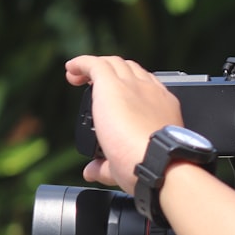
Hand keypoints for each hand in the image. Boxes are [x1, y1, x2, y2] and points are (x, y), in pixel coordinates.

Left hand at [65, 55, 183, 193]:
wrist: (159, 162)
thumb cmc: (152, 167)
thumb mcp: (130, 166)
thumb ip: (108, 167)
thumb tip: (91, 171)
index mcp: (164, 107)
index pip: (147, 85)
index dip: (130, 86)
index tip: (117, 98)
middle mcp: (150, 91)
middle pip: (130, 69)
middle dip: (113, 72)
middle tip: (96, 87)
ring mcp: (132, 85)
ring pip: (114, 63)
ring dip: (97, 66)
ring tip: (79, 77)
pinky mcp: (112, 84)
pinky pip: (94, 63)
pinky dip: (81, 63)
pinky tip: (71, 70)